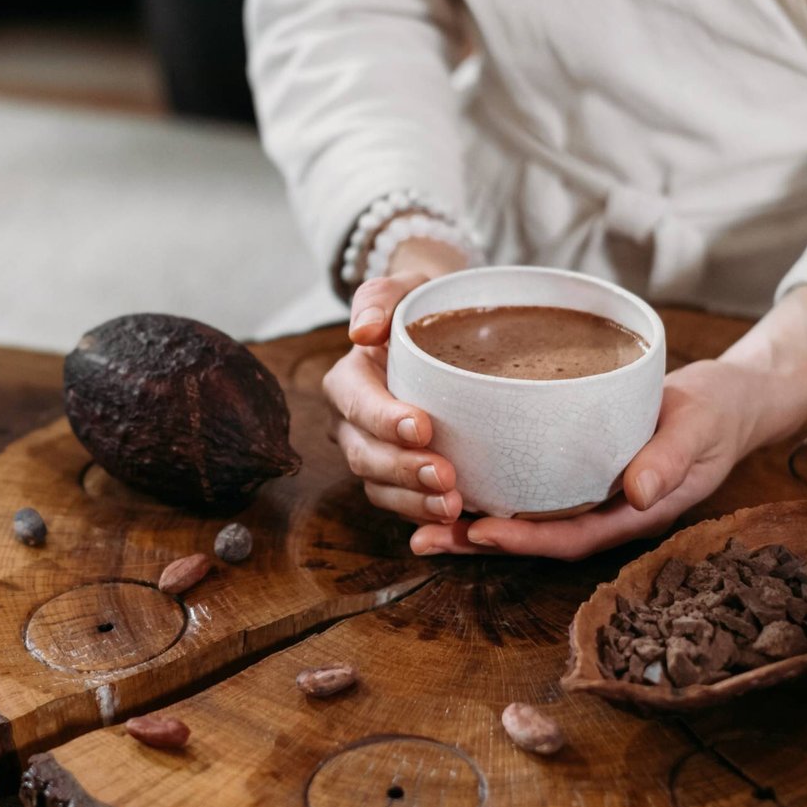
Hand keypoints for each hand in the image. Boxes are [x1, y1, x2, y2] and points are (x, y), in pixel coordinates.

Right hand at [323, 237, 467, 523]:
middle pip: (365, 455)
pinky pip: (402, 504)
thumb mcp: (403, 288)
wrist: (443, 332)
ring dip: (413, 502)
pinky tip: (457, 518)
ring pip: (379, 488)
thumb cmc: (422, 309)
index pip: (357, 404)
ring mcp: (373, 454)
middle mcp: (352, 424)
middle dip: (402, 471)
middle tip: (446, 477)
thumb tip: (363, 330)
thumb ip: (379, 298)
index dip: (384, 420)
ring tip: (454, 505)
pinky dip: (424, 514)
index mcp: (348, 381)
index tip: (422, 427)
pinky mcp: (397, 478)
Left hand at [408, 358, 766, 556]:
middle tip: (422, 539)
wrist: (729, 399)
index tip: (481, 532)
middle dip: (479, 542)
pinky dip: (492, 489)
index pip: (571, 538)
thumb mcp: (699, 430)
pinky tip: (451, 479)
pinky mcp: (577, 470)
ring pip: (525, 516)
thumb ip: (670, 459)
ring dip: (472, 522)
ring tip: (418, 521)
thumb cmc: (717, 414)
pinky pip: (529, 488)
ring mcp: (589, 494)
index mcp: (633, 514)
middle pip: (535, 537)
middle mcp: (603, 512)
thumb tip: (637, 494)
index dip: (526, 540)